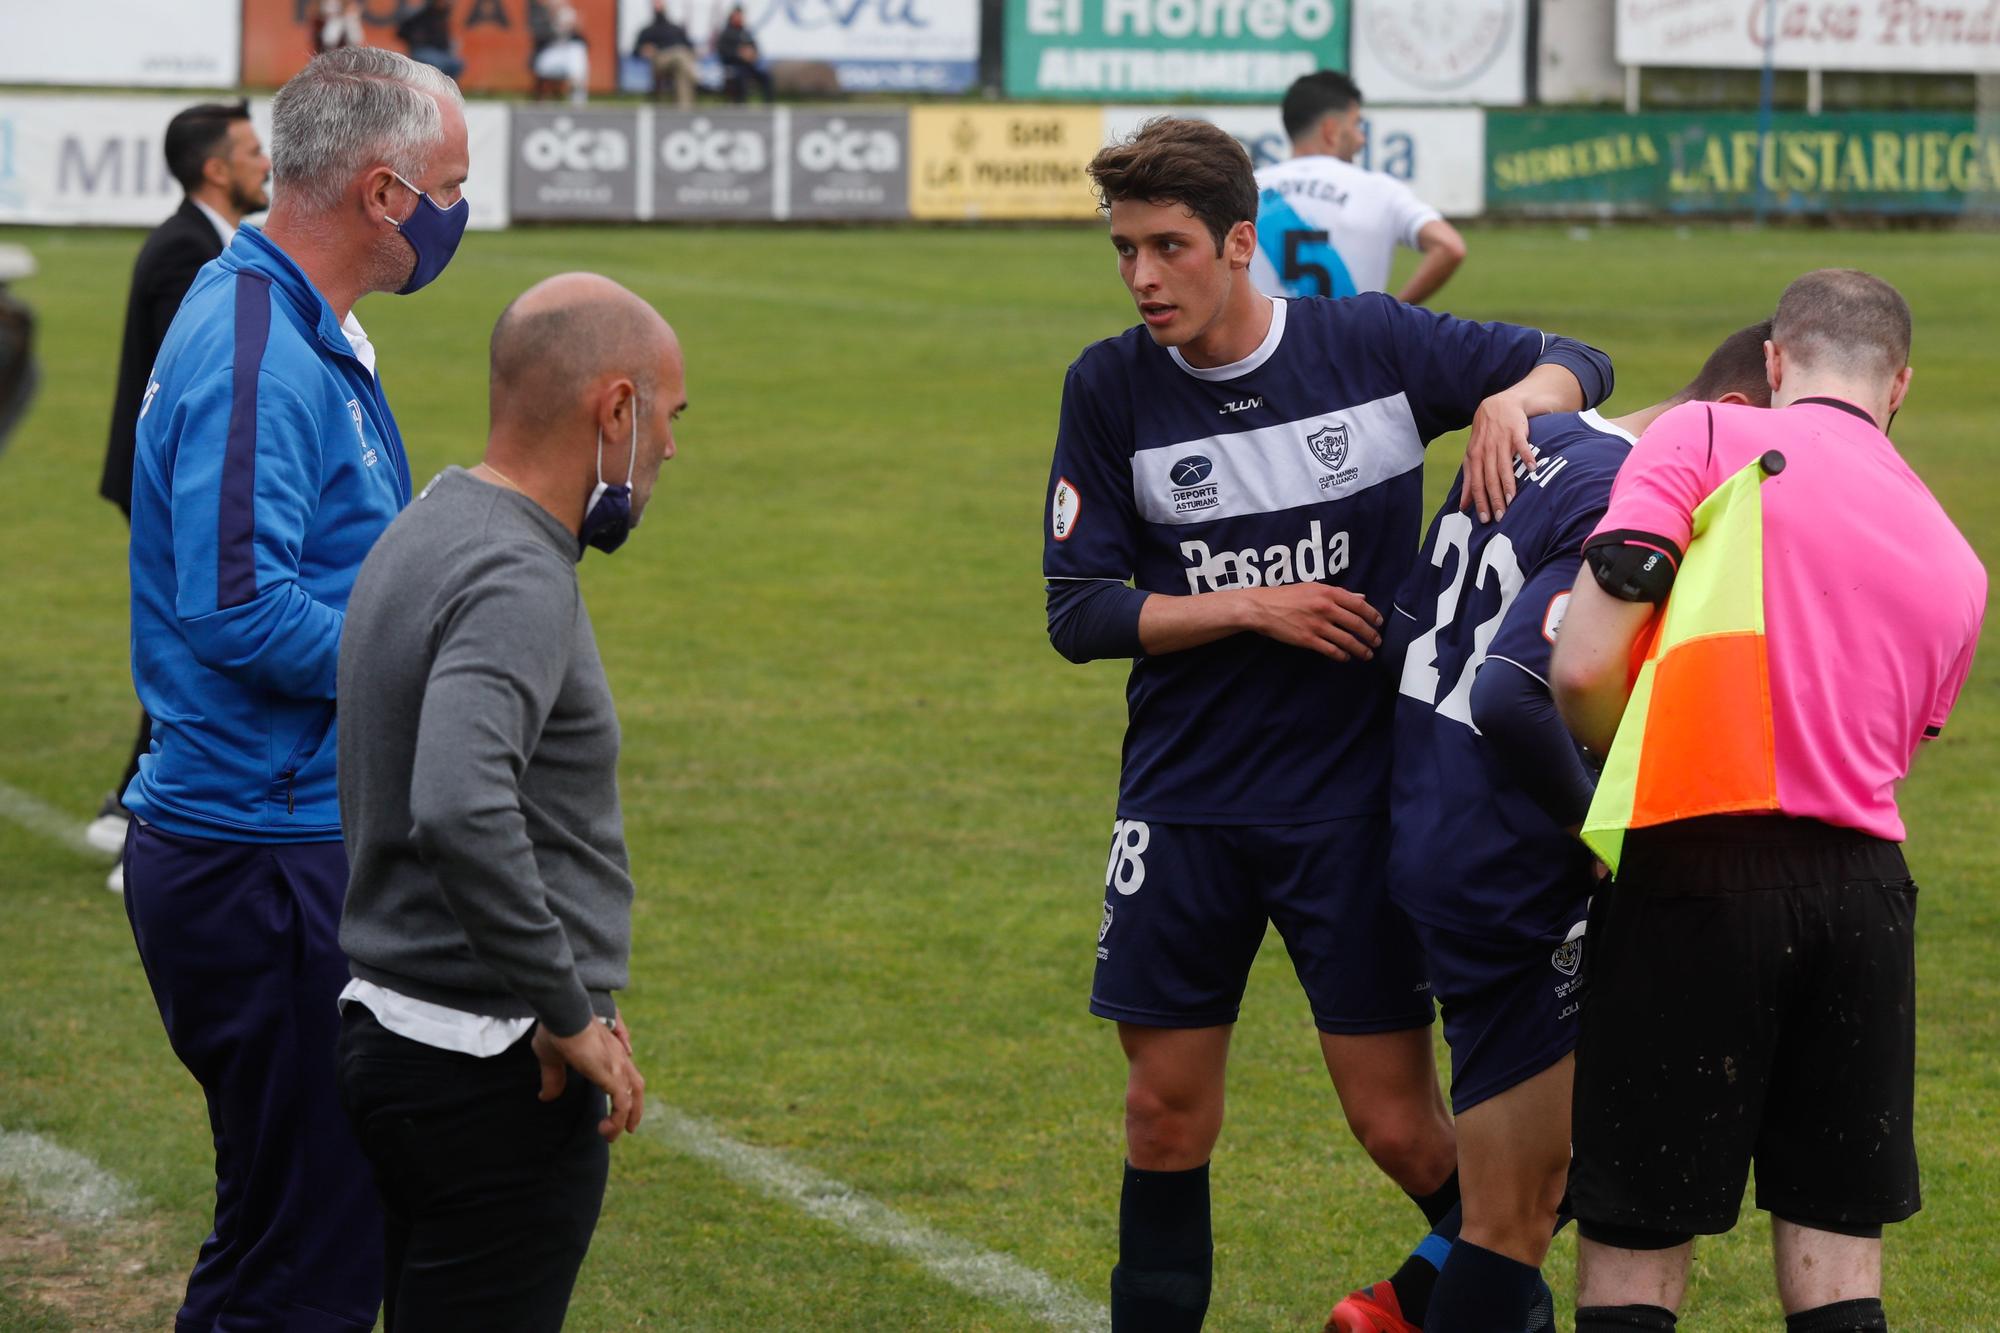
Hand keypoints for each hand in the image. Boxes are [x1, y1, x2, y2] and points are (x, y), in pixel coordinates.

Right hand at [533, 1017, 645, 1142]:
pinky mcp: (613, 1075)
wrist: (562, 1015)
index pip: (624, 1071)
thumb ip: (554, 1078)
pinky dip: (618, 1120)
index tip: (615, 1106)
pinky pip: (623, 1104)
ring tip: (610, 1135)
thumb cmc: (556, 1029)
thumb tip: (545, 1097)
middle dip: (635, 1108)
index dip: (623, 1090)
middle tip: (629, 1127)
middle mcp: (618, 1056)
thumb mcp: (551, 1058)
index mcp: (607, 1050)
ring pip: (633, 1097)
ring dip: (626, 1118)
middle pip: (637, 1085)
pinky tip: (605, 1129)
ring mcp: (618, 1065)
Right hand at [1244, 583, 1381, 660]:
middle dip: (1370, 635)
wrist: (1263, 608)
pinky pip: (1331, 650)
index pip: (1359, 605)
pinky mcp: (1308, 640)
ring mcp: (1317, 625)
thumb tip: (1361, 598)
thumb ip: (1339, 593)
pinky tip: (1346, 657)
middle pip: (1356, 624)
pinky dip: (1342, 655)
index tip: (1379, 623)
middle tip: (1377, 642)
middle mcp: (1326, 608)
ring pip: (1347, 640)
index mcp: (1329, 593)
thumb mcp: (1314, 588)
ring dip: (1360, 649)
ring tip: (1367, 654)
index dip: (1373, 616)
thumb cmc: (1288, 596)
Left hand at [1460, 389, 1538, 522]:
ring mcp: (1501, 440)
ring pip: (1503, 466)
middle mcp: (1486, 450)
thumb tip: (1464, 505)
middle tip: (1501, 516)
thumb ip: (1469, 479)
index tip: (1485, 519)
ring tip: (1512, 500)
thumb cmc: (1485, 435)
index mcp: (1474, 457)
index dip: (1480, 501)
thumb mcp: (1472, 455)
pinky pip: (1521, 446)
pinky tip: (1533, 468)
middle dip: (1494, 498)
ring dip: (1508, 483)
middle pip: (1489, 478)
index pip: (1476, 483)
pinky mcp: (1516, 432)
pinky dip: (1527, 456)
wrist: (1498, 405)